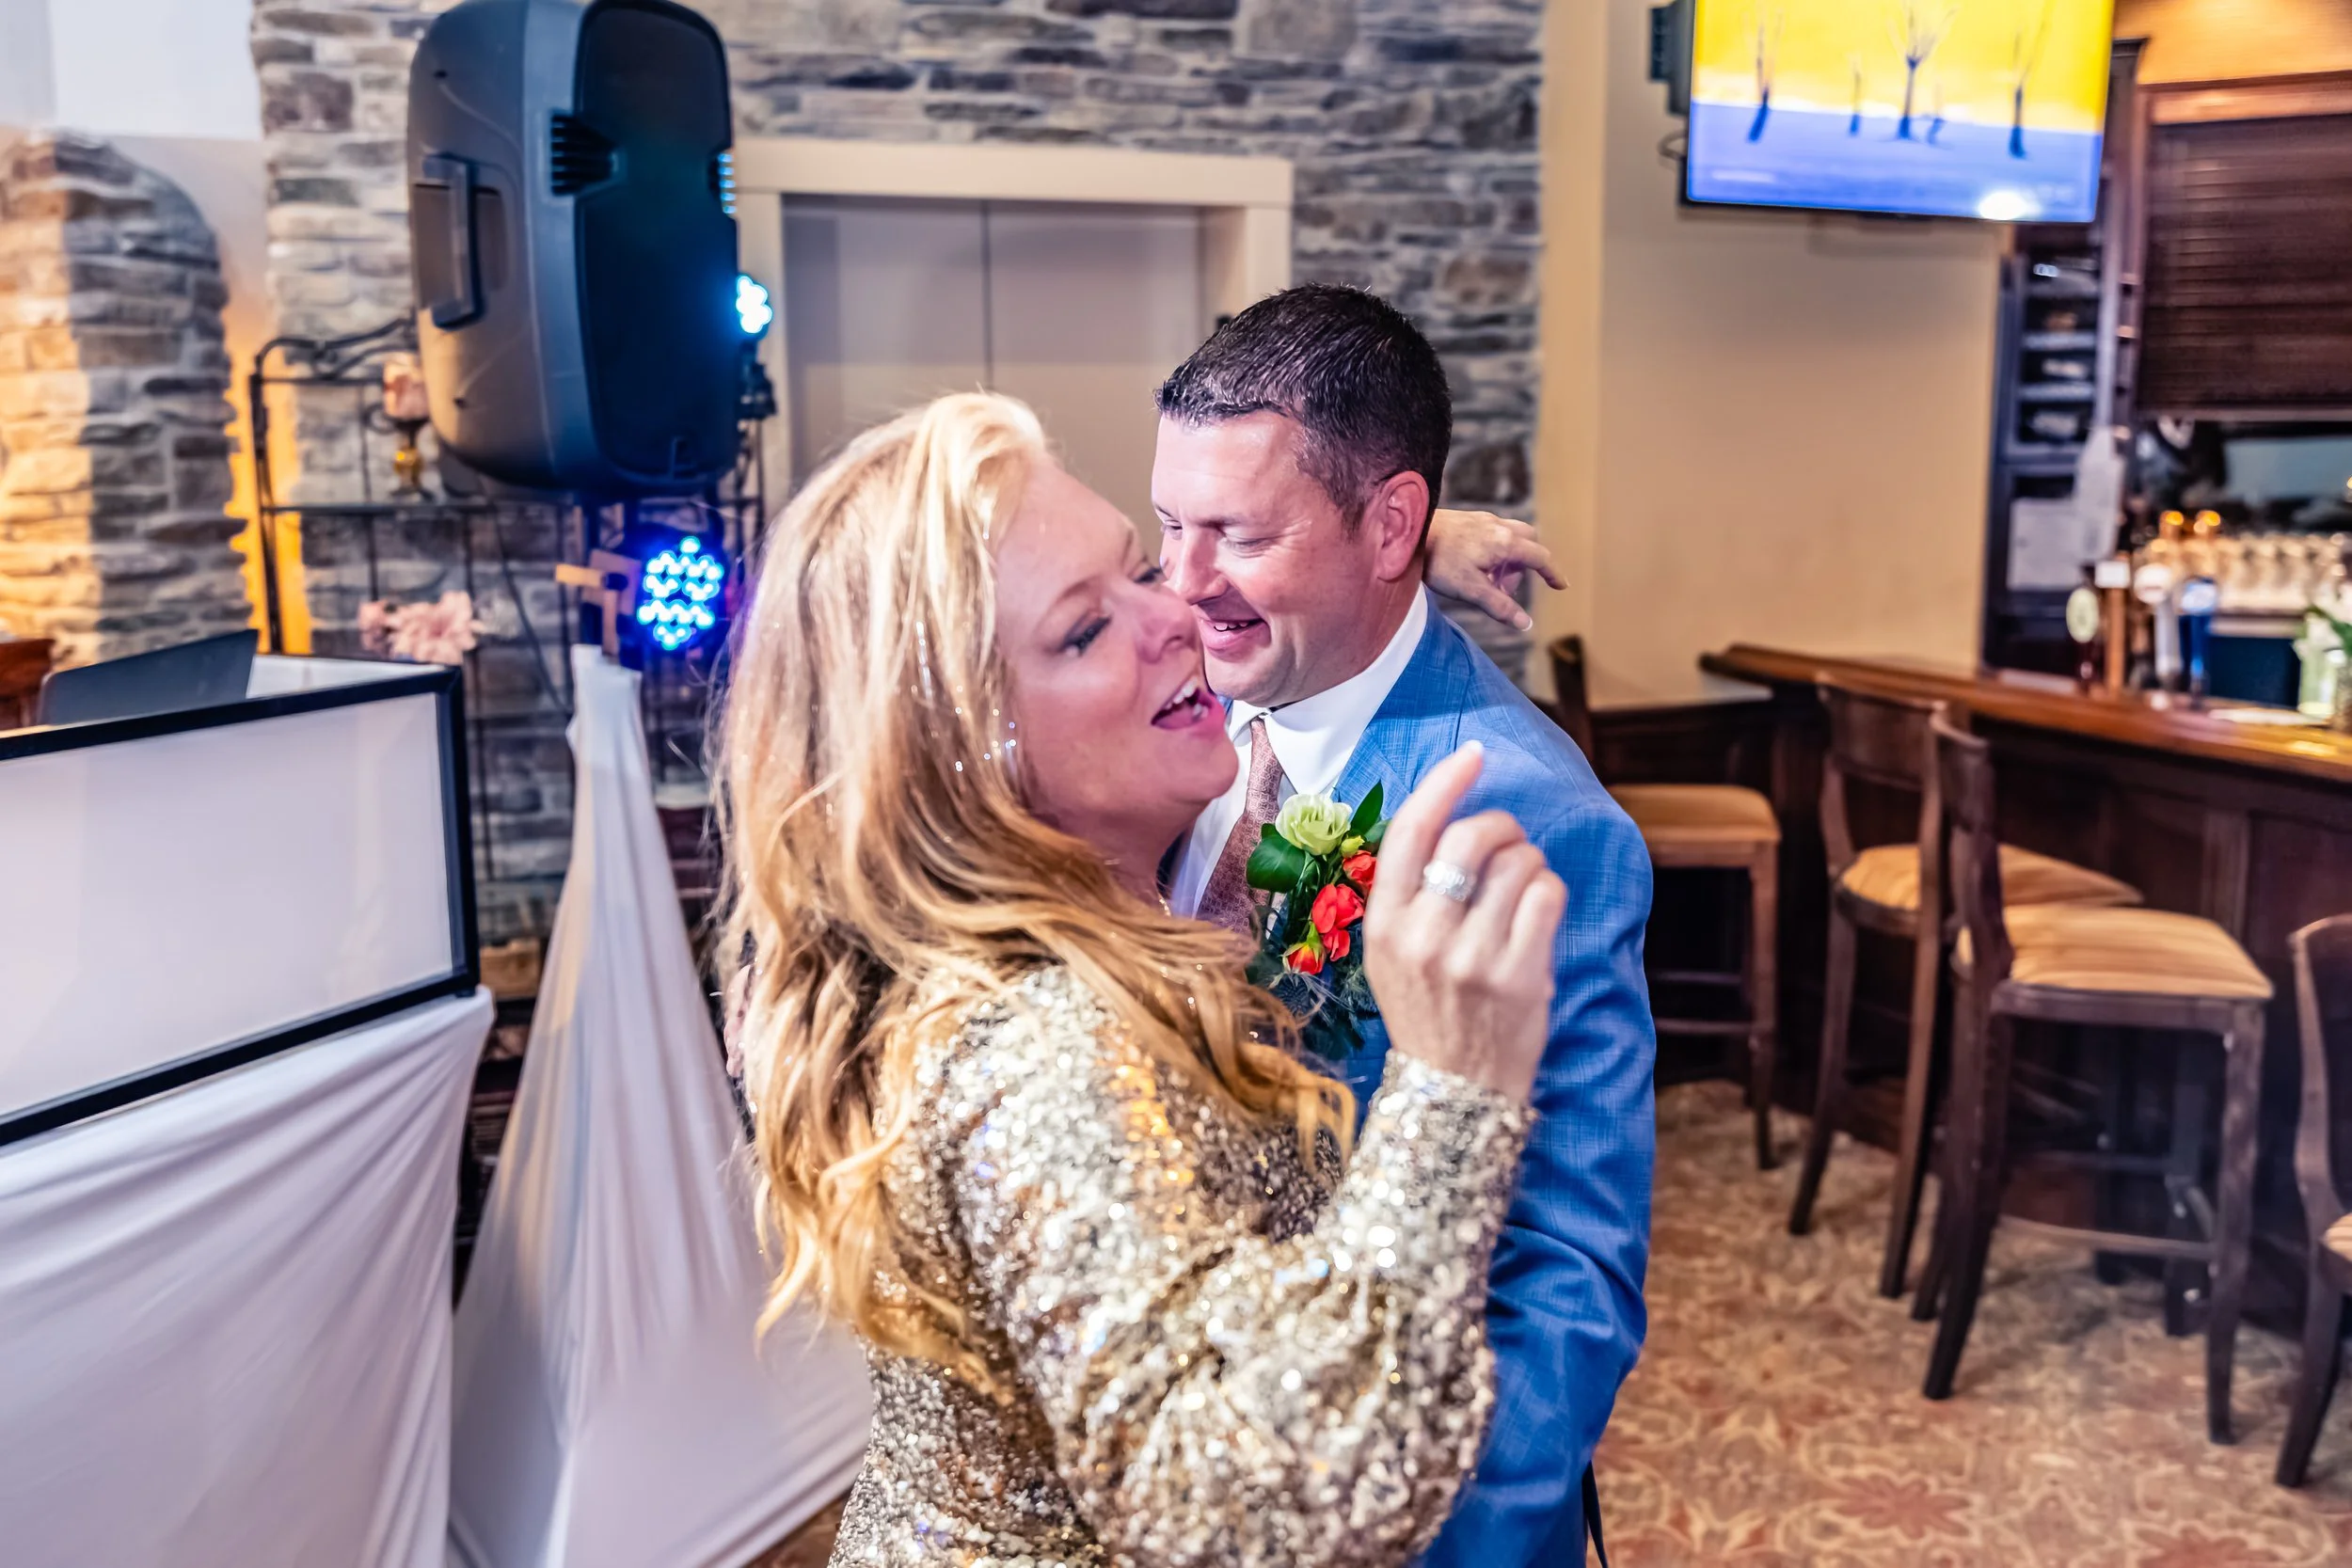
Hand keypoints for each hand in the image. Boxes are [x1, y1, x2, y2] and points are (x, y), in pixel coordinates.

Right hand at [1363, 744, 1565, 1099]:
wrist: (1452, 1092)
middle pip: (1469, 837)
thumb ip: (1412, 894)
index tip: (1472, 755)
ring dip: (1531, 861)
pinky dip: (1550, 892)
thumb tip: (1454, 819)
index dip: (1445, 783)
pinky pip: (1548, 896)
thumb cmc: (1427, 1013)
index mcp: (1384, 925)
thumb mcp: (1392, 954)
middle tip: (1509, 842)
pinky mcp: (1519, 975)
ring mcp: (1472, 957)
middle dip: (1501, 825)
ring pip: (1518, 862)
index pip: (1412, 832)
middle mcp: (1423, 936)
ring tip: (1524, 889)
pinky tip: (1539, 913)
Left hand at [1422, 509, 1565, 633]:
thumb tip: (1526, 624)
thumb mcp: (1471, 590)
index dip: (1552, 573)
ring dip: (1508, 559)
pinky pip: (1493, 532)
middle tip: (1505, 589)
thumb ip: (1500, 607)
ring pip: (1511, 536)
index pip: (1539, 557)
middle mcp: (1499, 527)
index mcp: (1505, 543)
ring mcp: (1483, 520)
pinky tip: (1472, 564)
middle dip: (1526, 567)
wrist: (1408, 533)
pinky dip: (1494, 550)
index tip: (1561, 585)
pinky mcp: (1469, 519)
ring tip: (1486, 579)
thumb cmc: (1439, 561)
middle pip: (1528, 543)